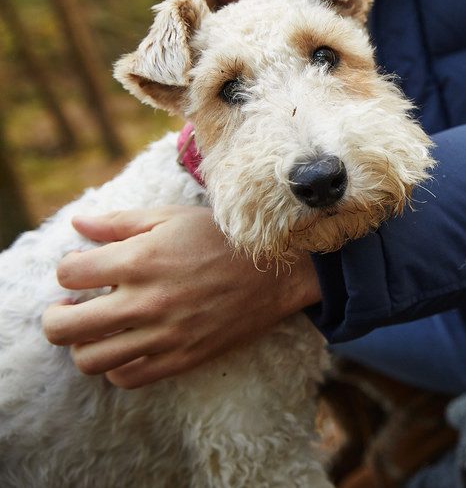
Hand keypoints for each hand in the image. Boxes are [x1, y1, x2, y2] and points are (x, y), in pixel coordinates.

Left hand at [42, 206, 321, 388]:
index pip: (68, 274)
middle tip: (74, 307)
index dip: (70, 270)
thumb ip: (120, 222)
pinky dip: (116, 366)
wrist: (278, 271)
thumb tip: (77, 226)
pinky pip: (126, 378)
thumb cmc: (224, 238)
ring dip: (84, 344)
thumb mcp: (173, 217)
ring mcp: (163, 334)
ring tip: (99, 329)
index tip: (85, 268)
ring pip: (89, 360)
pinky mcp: (182, 358)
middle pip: (63, 327)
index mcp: (139, 259)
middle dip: (57, 316)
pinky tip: (127, 346)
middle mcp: (145, 301)